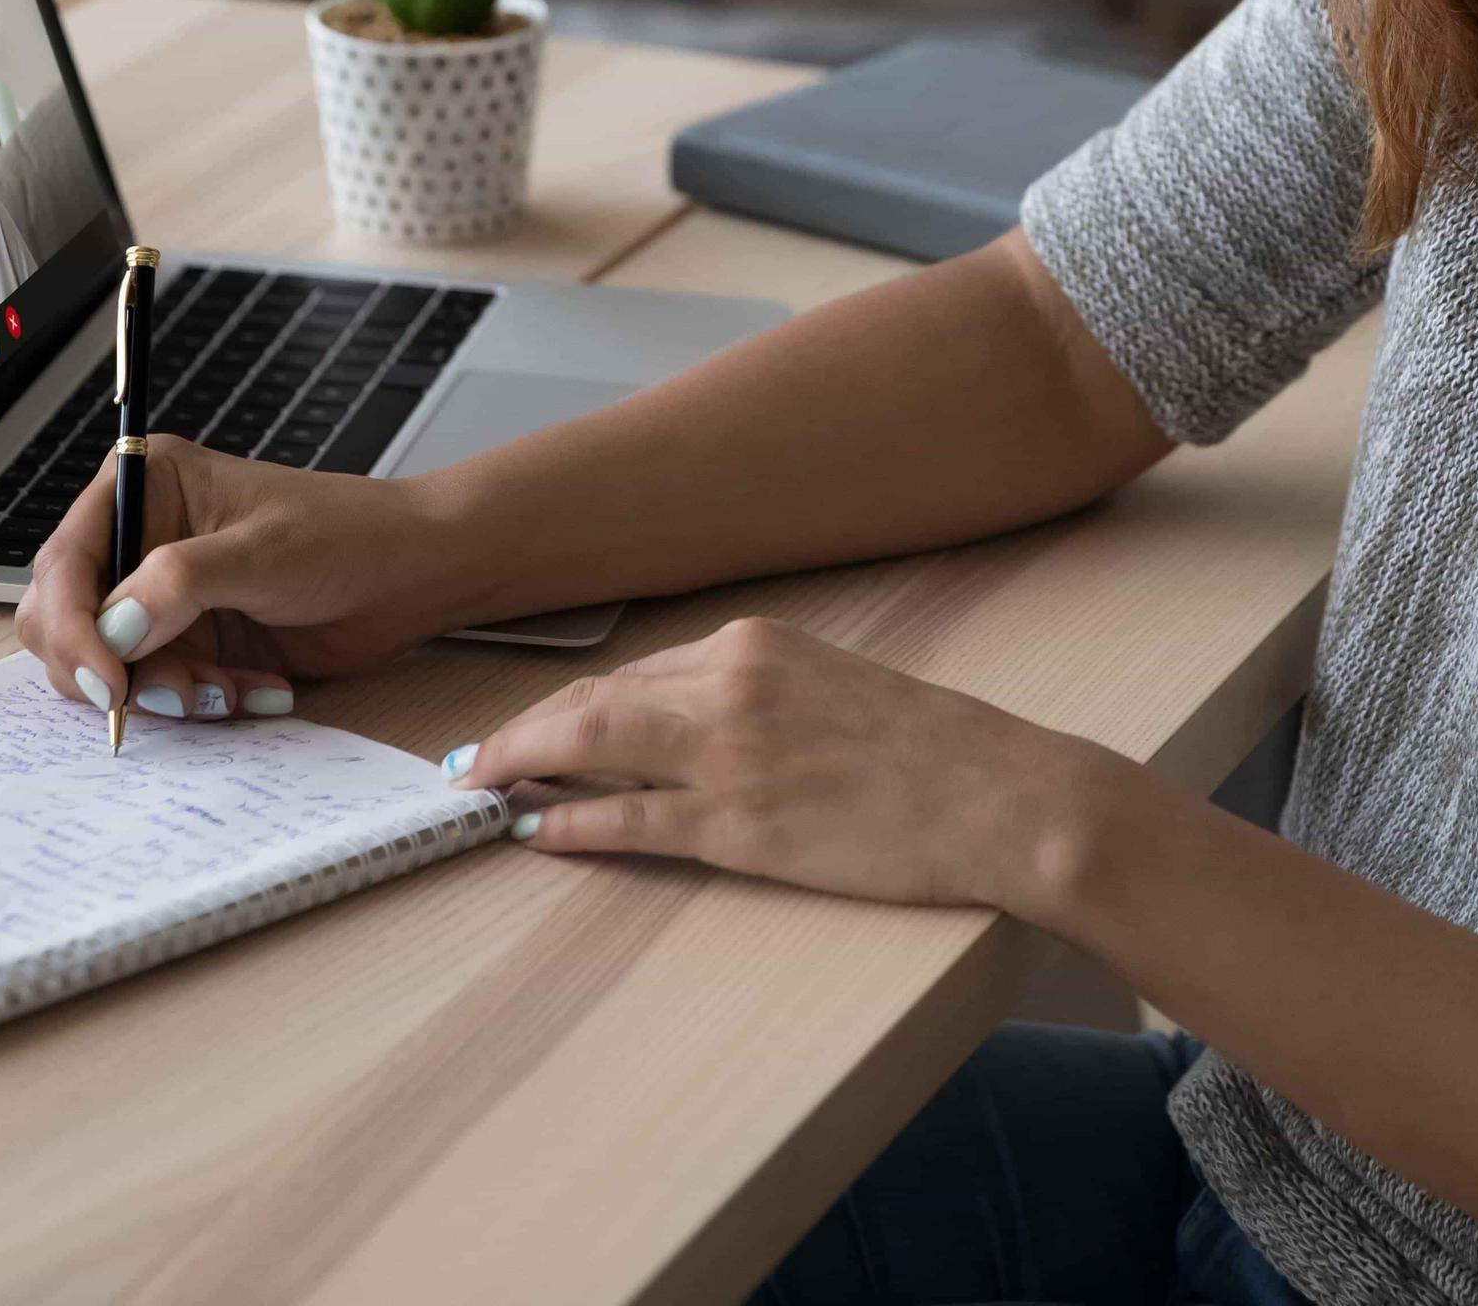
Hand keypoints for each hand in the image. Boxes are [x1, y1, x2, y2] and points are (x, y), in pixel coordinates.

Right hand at [15, 438, 474, 724]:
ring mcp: (162, 598)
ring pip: (114, 670)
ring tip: (230, 690)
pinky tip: (256, 690)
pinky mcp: (191, 644)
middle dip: (112, 670)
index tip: (107, 680)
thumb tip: (113, 628)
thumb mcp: (261, 552)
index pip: (66, 565)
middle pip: (67, 623)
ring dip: (169, 692)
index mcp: (145, 489)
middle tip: (173, 695)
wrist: (412, 576)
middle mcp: (141, 542)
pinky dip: (203, 701)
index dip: (72, 627)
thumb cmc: (347, 535)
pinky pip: (163, 691)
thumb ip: (179, 584)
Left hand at [446, 616, 1126, 917]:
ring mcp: (731, 753)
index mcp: (755, 643)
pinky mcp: (740, 823)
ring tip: (482, 789)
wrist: (1001, 796)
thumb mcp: (834, 690)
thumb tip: (685, 723)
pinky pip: (626, 819)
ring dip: (522, 765)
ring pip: (590, 745)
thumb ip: (757, 695)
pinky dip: (568, 822)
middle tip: (476, 759)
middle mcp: (731, 683)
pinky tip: (535, 832)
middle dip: (523, 729)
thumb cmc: (934, 752)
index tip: (534, 725)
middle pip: (593, 698)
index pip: (634, 670)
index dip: (570, 703)